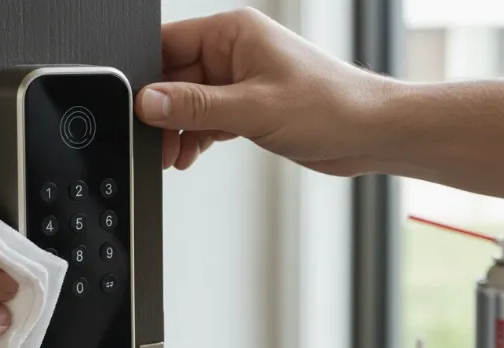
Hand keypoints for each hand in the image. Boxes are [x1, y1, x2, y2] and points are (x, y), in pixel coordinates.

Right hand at [135, 8, 393, 174]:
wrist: (367, 133)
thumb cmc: (329, 105)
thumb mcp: (253, 108)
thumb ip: (197, 107)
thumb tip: (150, 102)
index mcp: (234, 33)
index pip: (170, 45)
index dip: (148, 77)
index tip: (136, 107)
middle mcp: (235, 53)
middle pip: (176, 79)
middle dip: (163, 113)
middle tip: (156, 144)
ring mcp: (241, 82)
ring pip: (190, 105)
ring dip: (179, 132)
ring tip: (173, 157)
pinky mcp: (248, 109)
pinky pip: (209, 121)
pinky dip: (197, 139)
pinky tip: (190, 156)